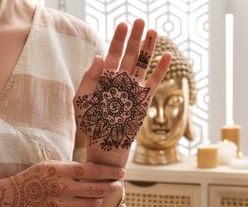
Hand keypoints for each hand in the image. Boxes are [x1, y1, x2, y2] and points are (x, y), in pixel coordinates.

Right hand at [4, 161, 123, 206]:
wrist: (11, 198)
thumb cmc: (33, 178)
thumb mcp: (50, 165)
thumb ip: (70, 167)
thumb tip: (92, 169)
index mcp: (60, 170)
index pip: (91, 170)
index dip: (109, 172)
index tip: (121, 172)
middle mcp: (62, 187)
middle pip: (95, 189)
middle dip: (111, 186)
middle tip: (118, 185)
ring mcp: (59, 205)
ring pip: (90, 204)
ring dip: (100, 200)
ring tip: (102, 196)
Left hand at [74, 19, 171, 166]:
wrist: (105, 144)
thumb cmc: (90, 124)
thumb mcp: (82, 100)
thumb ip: (89, 79)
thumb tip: (99, 57)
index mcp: (105, 79)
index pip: (113, 54)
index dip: (118, 40)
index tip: (123, 25)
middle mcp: (121, 81)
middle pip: (130, 55)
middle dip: (135, 38)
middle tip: (141, 21)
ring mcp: (134, 89)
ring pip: (142, 64)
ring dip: (148, 48)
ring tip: (153, 31)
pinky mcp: (144, 100)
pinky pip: (154, 82)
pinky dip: (160, 69)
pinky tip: (166, 55)